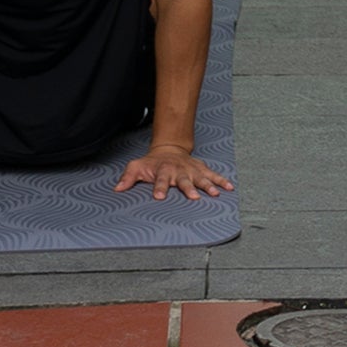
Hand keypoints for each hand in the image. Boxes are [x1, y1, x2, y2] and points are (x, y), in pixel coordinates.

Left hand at [115, 144, 232, 201]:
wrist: (169, 149)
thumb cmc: (152, 163)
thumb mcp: (137, 166)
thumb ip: (128, 177)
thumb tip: (117, 189)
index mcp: (163, 170)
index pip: (160, 180)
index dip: (159, 188)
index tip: (158, 197)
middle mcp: (179, 170)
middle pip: (184, 180)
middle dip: (189, 188)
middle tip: (193, 197)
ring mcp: (191, 170)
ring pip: (201, 177)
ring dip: (208, 185)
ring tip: (215, 193)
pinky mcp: (200, 169)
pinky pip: (212, 174)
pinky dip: (221, 180)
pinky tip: (229, 187)